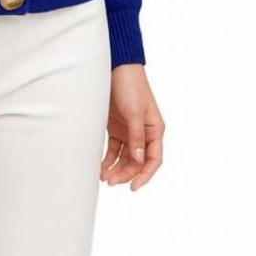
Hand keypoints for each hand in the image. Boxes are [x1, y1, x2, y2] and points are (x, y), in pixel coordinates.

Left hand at [100, 64, 163, 191]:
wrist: (115, 68)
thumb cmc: (131, 86)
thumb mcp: (134, 112)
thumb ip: (136, 137)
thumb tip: (139, 160)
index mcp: (155, 130)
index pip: (153, 159)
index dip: (145, 175)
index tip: (133, 187)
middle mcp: (144, 133)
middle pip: (137, 161)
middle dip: (125, 173)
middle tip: (111, 182)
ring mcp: (129, 131)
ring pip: (125, 158)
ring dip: (115, 168)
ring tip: (103, 177)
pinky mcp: (116, 127)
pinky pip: (113, 149)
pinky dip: (108, 159)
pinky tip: (100, 167)